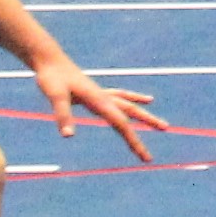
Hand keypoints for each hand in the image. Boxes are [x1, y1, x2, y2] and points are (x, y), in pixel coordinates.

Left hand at [36, 61, 170, 162]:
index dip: (134, 140)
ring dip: (146, 115)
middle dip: (148, 124)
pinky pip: (121, 96)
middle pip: (131, 113)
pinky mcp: (97, 92)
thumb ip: (62, 115)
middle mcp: (104, 97)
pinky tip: (145, 100)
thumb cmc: (51, 78)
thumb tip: (69, 136)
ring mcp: (102, 93)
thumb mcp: (55, 97)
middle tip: (166, 132)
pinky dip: (134, 99)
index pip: (121, 124)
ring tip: (163, 125)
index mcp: (98, 101)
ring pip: (130, 105)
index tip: (145, 156)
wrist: (49, 60)